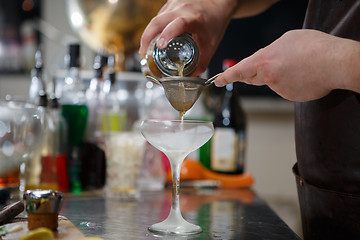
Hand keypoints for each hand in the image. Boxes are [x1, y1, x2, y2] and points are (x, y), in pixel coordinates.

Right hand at [139, 0, 237, 75]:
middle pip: (158, 21)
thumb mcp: (211, 45)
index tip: (160, 46)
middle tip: (143, 52)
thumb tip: (190, 77)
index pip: (179, 24)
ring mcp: (175, 4)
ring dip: (149, 33)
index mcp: (195, 19)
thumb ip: (201, 63)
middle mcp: (183, 9)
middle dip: (147, 37)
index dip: (168, 34)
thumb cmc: (215, 21)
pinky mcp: (170, 4)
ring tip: (146, 48)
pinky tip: (155, 37)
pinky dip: (155, 28)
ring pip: (156, 19)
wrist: (217, 4)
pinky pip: (158, 17)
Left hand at [215, 29, 359, 101]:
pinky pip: (285, 88)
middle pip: (255, 76)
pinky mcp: (290, 96)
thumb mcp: (286, 40)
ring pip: (272, 82)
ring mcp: (279, 89)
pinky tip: (304, 74)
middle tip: (273, 63)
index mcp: (263, 61)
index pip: (238, 71)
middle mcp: (268, 78)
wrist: (335, 63)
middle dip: (258, 71)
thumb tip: (266, 60)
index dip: (226, 77)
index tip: (218, 81)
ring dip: (280, 75)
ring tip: (299, 65)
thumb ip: (270, 51)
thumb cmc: (313, 47)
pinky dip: (291, 82)